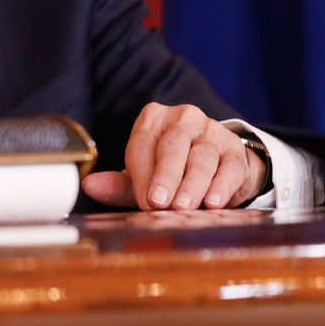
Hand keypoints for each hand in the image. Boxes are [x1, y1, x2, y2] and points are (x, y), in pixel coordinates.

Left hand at [80, 103, 266, 210]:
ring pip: (202, 157)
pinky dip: (221, 186)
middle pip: (173, 146)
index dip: (142, 173)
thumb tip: (89, 186)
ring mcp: (212, 132)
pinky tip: (214, 203)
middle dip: (165, 177)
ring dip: (192, 184)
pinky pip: (229, 168)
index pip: (142, 143)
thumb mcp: (142, 176)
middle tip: (159, 203)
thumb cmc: (171, 171)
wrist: (217, 168)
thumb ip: (117, 183)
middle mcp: (183, 118)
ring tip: (183, 207)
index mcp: (153, 119)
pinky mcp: (235, 150)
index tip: (143, 200)